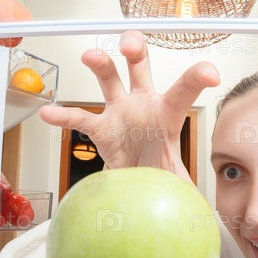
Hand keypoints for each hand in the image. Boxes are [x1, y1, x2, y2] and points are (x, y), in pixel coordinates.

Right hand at [38, 30, 219, 182]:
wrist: (136, 180)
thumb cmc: (158, 168)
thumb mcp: (178, 179)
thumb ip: (190, 187)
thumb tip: (205, 212)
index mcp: (167, 113)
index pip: (184, 91)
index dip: (196, 78)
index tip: (210, 72)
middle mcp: (143, 103)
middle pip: (140, 66)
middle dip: (135, 49)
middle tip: (130, 44)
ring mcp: (120, 111)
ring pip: (108, 79)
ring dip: (100, 64)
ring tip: (90, 56)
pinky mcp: (101, 127)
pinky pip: (79, 119)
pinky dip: (63, 116)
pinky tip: (48, 113)